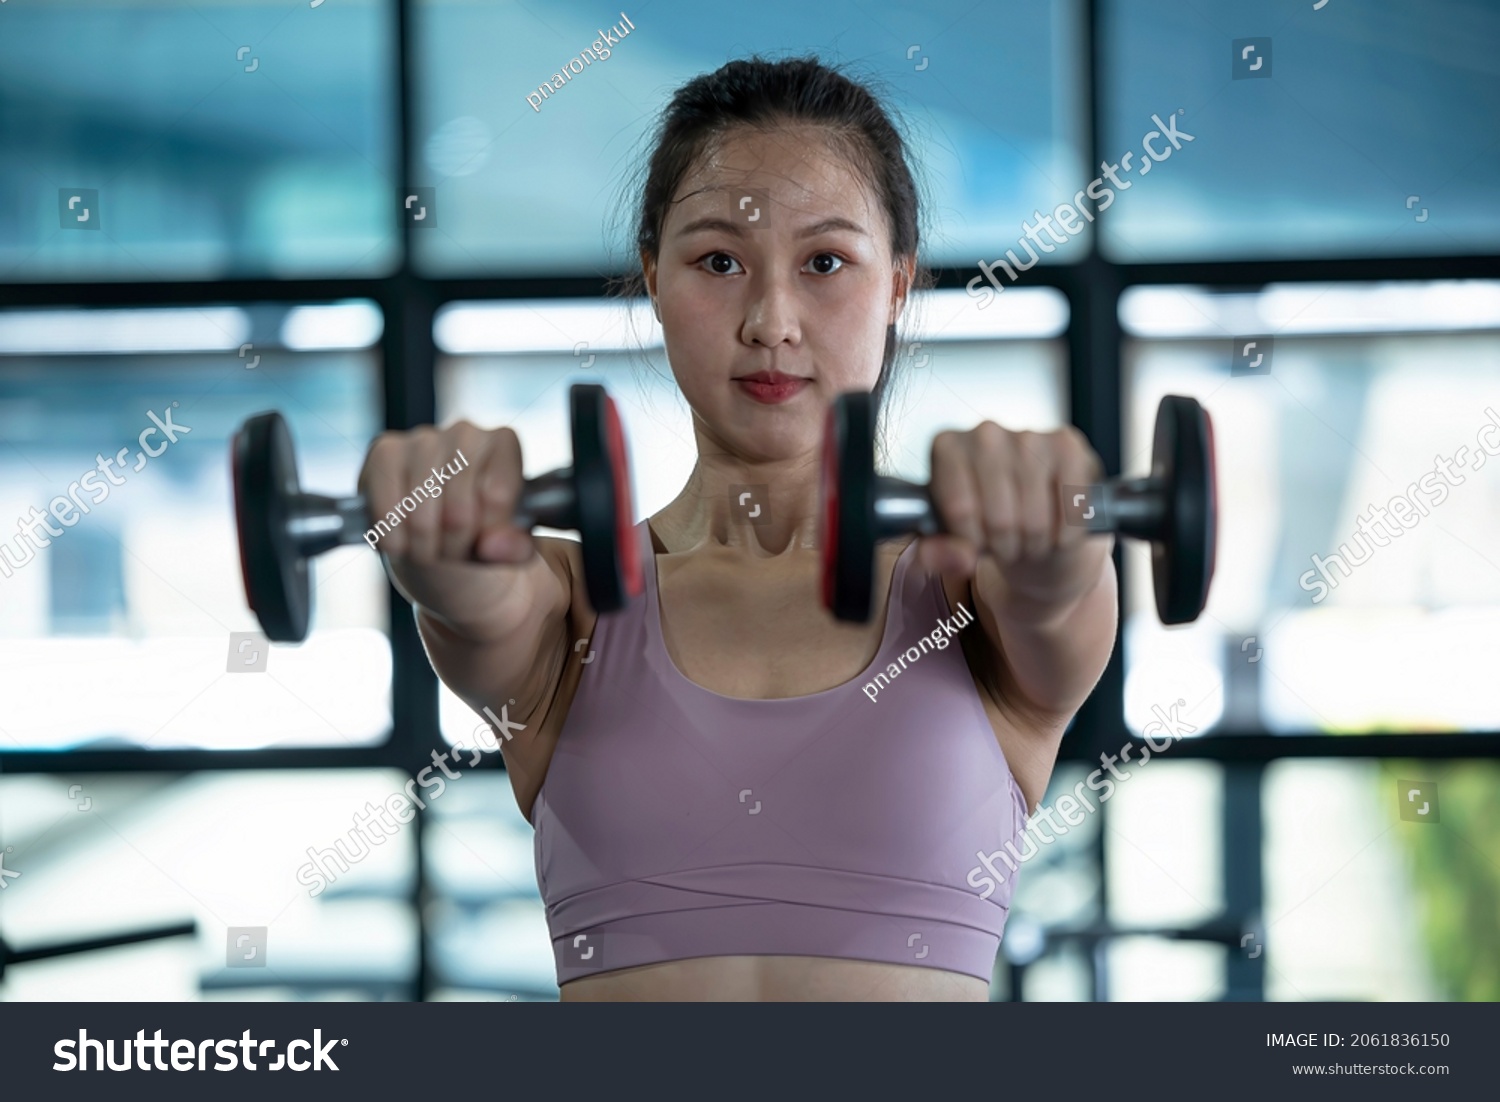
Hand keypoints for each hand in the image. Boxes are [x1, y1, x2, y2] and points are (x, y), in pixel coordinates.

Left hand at [920, 420, 1108, 607]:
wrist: (1028, 507)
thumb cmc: (984, 517)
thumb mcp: (950, 537)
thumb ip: (940, 551)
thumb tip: (959, 558)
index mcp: (947, 447)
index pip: (960, 511)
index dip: (972, 542)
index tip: (976, 545)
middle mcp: (985, 433)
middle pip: (1000, 519)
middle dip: (1006, 547)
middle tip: (1006, 546)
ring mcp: (1029, 434)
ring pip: (1036, 520)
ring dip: (1035, 544)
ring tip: (1028, 540)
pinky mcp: (1068, 445)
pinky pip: (1071, 508)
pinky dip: (1066, 533)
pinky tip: (1056, 529)